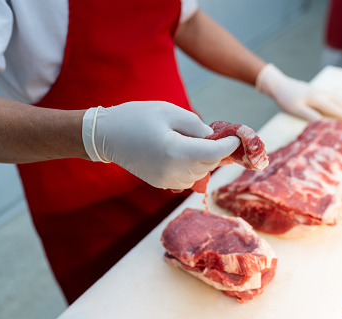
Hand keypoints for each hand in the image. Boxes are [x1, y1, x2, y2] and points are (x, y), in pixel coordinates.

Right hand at [82, 101, 239, 188]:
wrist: (105, 136)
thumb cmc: (136, 117)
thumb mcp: (168, 111)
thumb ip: (195, 125)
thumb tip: (211, 137)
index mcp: (175, 151)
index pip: (213, 154)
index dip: (229, 145)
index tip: (236, 137)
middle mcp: (172, 171)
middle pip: (208, 165)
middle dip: (218, 151)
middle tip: (220, 136)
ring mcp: (166, 181)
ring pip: (199, 174)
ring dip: (205, 160)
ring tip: (198, 143)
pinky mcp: (160, 183)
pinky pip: (186, 178)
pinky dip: (193, 167)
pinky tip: (185, 153)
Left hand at [256, 64, 341, 120]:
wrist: (280, 85)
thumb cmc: (286, 98)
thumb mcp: (295, 108)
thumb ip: (308, 114)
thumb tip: (321, 121)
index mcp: (316, 98)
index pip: (333, 107)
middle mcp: (321, 93)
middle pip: (340, 100)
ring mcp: (320, 91)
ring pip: (338, 97)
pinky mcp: (318, 91)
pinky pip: (334, 96)